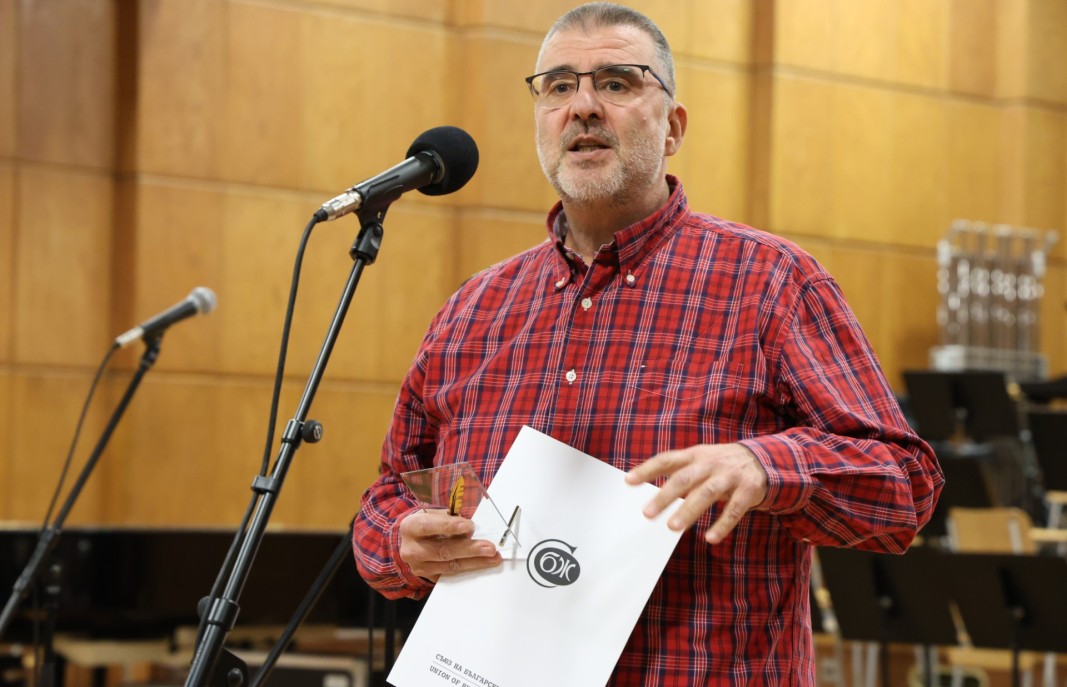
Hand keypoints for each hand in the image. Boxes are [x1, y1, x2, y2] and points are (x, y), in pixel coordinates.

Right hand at [398, 509, 502, 582]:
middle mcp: (412, 549)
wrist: (408, 542)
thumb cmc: (424, 524)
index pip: (429, 526)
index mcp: (411, 527)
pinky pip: (451, 574)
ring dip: (475, 562)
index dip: (449, 526)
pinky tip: (481, 563)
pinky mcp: (428, 577)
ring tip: (493, 557)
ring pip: (450, 566)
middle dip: (469, 549)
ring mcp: (419, 567)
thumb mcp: (431, 514)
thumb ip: (448, 518)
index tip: (469, 526)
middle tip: (489, 548)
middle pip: (443, 551)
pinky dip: (468, 568)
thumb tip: (469, 528)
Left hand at [625, 443, 767, 543]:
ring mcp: (730, 476)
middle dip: (665, 496)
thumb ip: (679, 472)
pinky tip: (710, 538)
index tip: (628, 481)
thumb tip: (649, 491)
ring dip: (689, 510)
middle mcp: (711, 463)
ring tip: (673, 527)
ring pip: (707, 493)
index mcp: (695, 455)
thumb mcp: (701, 460)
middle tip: (647, 513)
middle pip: (685, 478)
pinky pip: (734, 510)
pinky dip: (722, 525)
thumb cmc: (721, 464)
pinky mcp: (749, 490)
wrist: (763, 459)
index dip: (647, 469)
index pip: (667, 459)